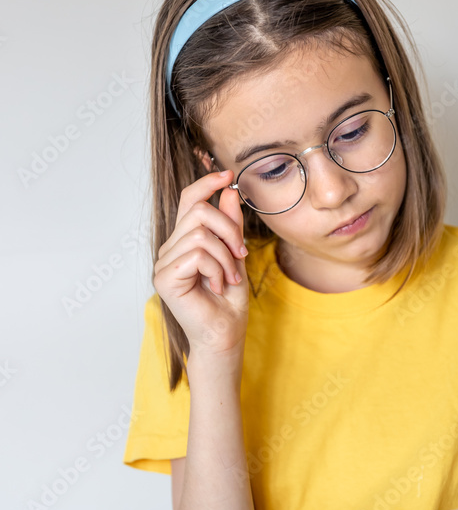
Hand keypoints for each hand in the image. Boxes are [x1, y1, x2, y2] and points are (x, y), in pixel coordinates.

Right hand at [153, 170, 248, 355]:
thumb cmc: (229, 301)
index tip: (228, 175)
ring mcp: (164, 263)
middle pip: (197, 211)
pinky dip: (216, 268)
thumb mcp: (235, 255)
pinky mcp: (164, 278)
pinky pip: (196, 254)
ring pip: (199, 233)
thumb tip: (229, 191)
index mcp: (184, 242)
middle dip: (228, 229)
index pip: (188, 200)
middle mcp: (170, 249)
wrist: (225, 334)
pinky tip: (217, 286)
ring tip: (230, 277)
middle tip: (240, 255)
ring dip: (225, 256)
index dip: (206, 183)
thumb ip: (231, 225)